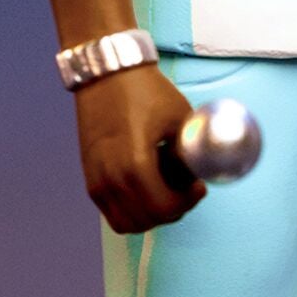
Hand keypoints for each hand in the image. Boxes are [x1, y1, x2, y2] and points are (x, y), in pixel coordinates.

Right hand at [73, 65, 202, 233]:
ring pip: (127, 223)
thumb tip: (206, 172)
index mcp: (135, 164)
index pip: (164, 209)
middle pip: (147, 220)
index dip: (187, 203)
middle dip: (172, 210)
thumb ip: (193, 151)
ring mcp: (96, 181)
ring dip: (151, 214)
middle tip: (185, 190)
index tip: (198, 186)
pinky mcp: (90, 178)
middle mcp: (110, 179)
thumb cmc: (144, 91)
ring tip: (164, 189)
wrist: (106, 73)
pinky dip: (132, 210)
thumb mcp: (180, 117)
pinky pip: (112, 212)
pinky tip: (146, 186)